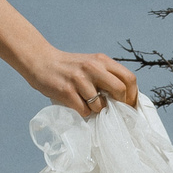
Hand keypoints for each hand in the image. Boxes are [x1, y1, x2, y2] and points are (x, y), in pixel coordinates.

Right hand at [21, 49, 139, 118]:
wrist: (40, 61)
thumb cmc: (69, 67)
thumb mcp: (91, 64)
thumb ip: (107, 76)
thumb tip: (125, 100)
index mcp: (102, 60)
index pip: (129, 78)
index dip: (132, 96)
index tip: (128, 106)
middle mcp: (93, 67)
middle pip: (120, 90)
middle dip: (119, 105)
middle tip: (113, 111)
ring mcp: (79, 79)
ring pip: (100, 105)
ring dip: (96, 111)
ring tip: (87, 105)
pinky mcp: (66, 90)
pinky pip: (84, 110)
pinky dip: (83, 112)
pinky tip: (76, 105)